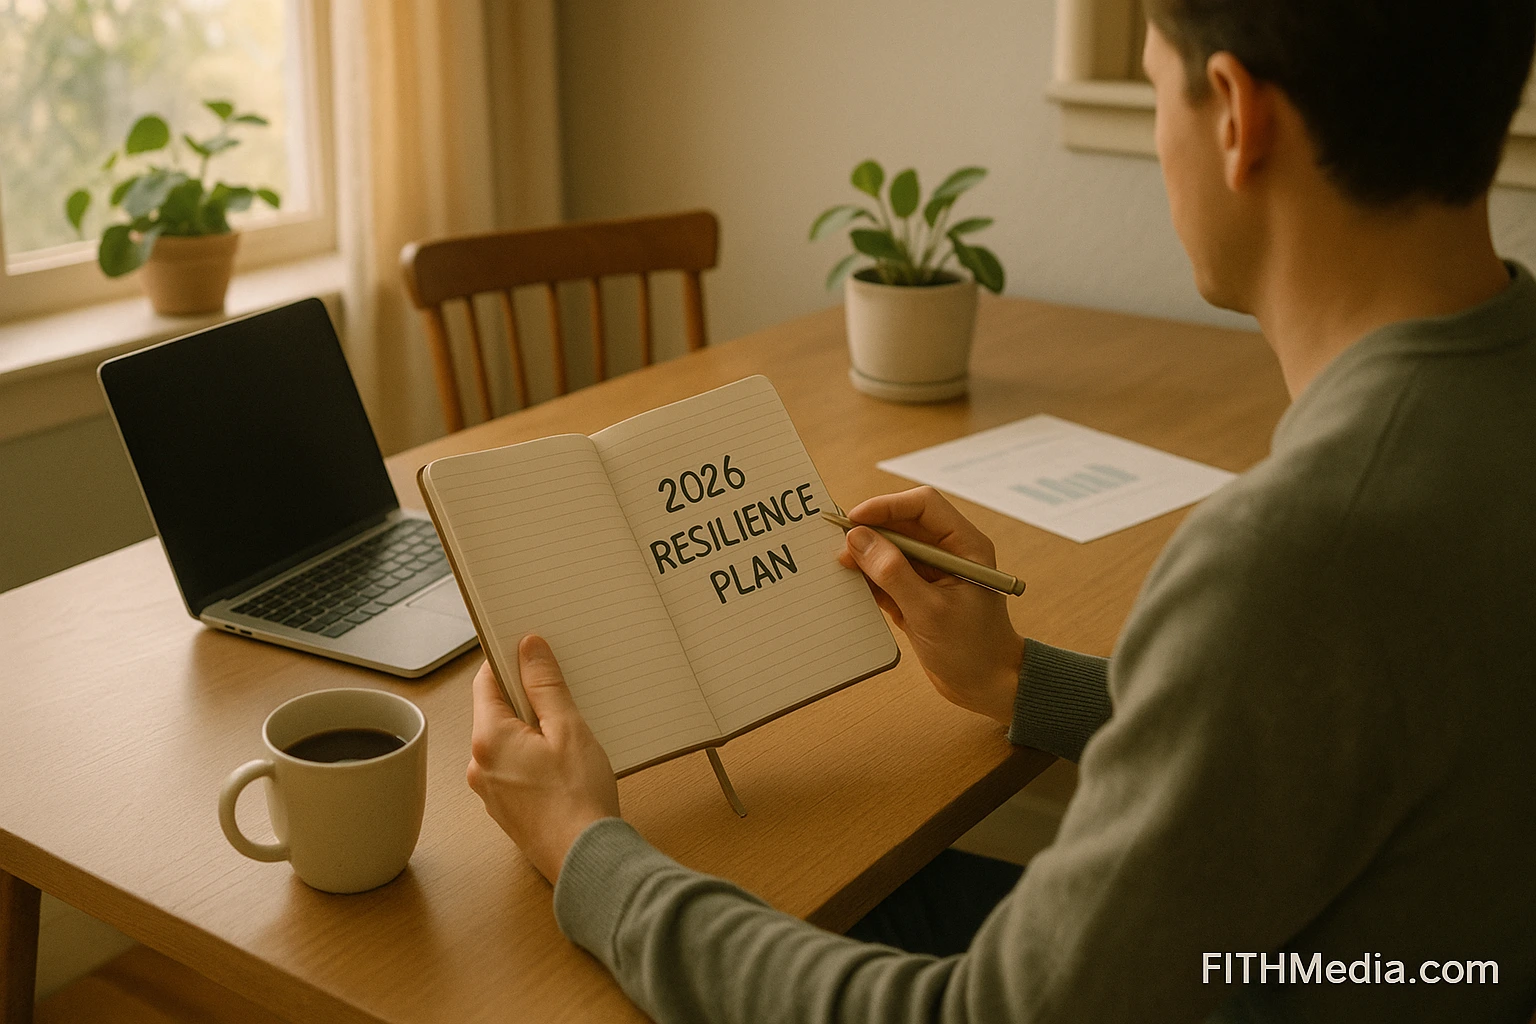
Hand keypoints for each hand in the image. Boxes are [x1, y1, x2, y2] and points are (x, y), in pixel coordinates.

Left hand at [466, 636, 620, 883]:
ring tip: (568, 733)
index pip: (486, 681)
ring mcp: (489, 790)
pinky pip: (513, 766)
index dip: (508, 661)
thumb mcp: (568, 728)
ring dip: (531, 729)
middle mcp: (478, 765)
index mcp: (487, 739)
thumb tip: (528, 648)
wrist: (586, 859)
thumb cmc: (579, 797)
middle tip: (562, 692)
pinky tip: (563, 763)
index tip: (531, 652)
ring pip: (506, 741)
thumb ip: (545, 685)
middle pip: (496, 711)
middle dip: (526, 697)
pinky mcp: (506, 808)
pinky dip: (532, 756)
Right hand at [838, 486, 1023, 724]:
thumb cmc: (972, 649)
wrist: (987, 686)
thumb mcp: (929, 611)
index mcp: (965, 546)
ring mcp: (932, 573)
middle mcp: (949, 552)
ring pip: (892, 549)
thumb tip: (857, 538)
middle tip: (840, 548)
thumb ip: (893, 573)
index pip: (923, 506)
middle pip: (903, 524)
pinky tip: (852, 586)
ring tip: (842, 568)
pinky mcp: (917, 593)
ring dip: (867, 556)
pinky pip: (888, 574)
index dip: (887, 507)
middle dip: (871, 532)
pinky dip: (869, 578)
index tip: (854, 520)